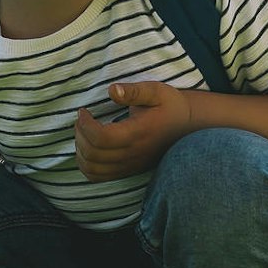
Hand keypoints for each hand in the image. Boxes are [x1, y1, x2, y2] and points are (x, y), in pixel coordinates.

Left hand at [74, 81, 192, 180]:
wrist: (188, 127)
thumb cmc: (169, 106)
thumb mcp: (155, 91)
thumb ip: (133, 91)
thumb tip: (111, 90)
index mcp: (138, 133)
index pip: (101, 138)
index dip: (85, 124)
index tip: (83, 111)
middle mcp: (133, 154)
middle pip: (93, 154)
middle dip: (79, 135)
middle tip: (81, 120)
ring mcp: (130, 165)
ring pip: (92, 169)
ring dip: (80, 151)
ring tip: (82, 133)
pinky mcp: (128, 170)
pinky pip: (98, 177)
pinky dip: (86, 165)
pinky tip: (87, 148)